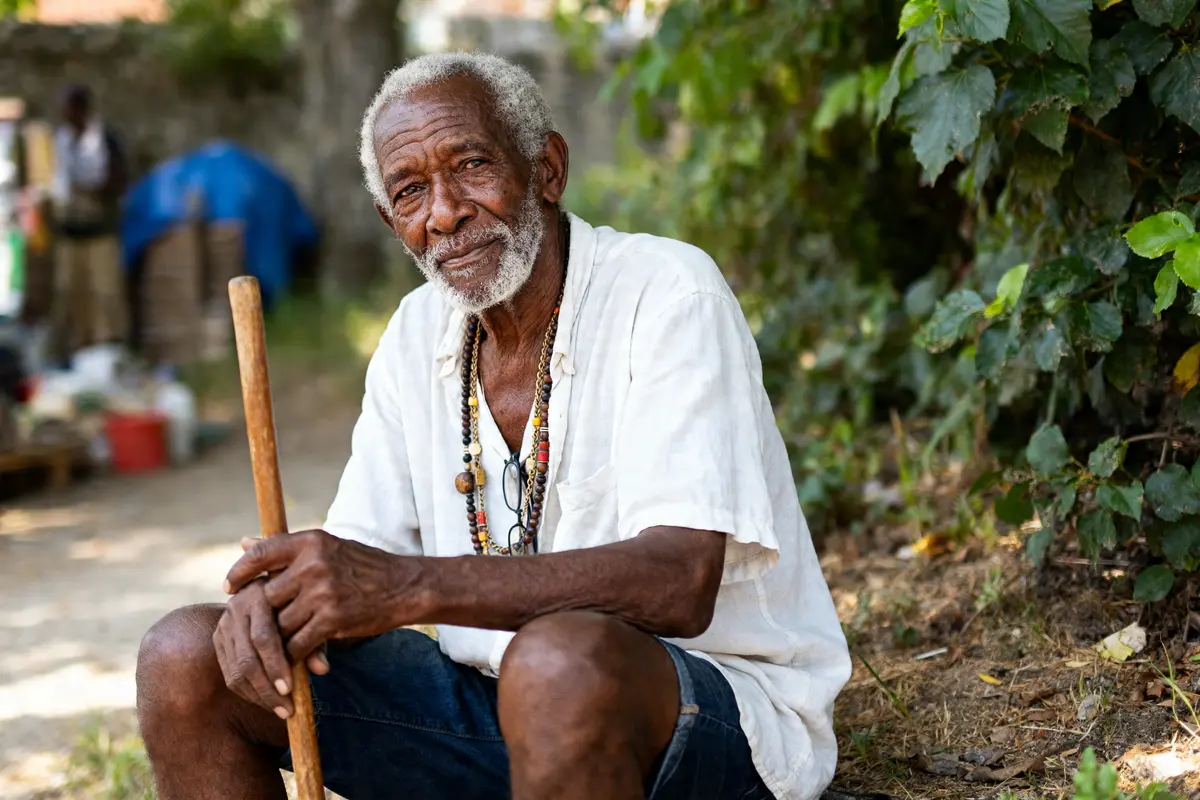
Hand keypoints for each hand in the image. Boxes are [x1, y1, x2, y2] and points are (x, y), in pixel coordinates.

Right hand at [213, 578, 328, 718]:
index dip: (276, 665)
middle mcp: (237, 608)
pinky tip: (268, 702)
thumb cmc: (299, 605)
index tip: (289, 690)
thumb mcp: (310, 617)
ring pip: (236, 670)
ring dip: (259, 696)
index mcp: (261, 596)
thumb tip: (322, 669)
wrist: (273, 590)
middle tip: (286, 709)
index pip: (263, 638)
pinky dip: (249, 693)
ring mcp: (225, 624)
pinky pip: (230, 674)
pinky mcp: (219, 639)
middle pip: (247, 658)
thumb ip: (315, 642)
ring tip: (281, 711)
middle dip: (267, 688)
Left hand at [224, 530, 425, 664]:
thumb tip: (244, 540)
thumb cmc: (364, 566)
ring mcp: (323, 593)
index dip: (240, 571)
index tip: (230, 587)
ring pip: (280, 623)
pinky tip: (297, 655)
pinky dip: (294, 653)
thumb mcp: (327, 548)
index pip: (262, 554)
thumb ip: (286, 548)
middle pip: (268, 596)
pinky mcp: (332, 619)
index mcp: (312, 541)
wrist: (406, 587)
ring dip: (279, 637)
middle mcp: (314, 564)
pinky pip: (297, 642)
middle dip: (264, 614)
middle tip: (260, 625)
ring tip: (282, 643)